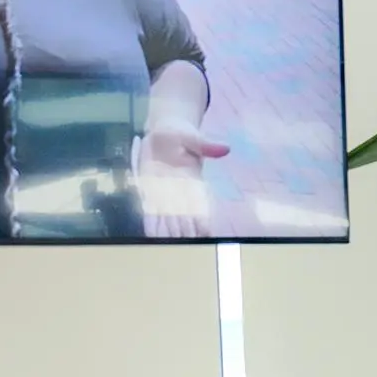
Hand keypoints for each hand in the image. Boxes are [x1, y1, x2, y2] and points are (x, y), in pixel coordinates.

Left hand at [142, 124, 232, 238]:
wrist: (163, 131)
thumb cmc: (179, 133)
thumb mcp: (193, 137)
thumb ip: (206, 145)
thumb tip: (225, 149)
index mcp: (193, 180)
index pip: (200, 204)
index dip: (203, 219)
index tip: (206, 232)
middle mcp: (180, 190)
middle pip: (184, 216)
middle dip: (185, 230)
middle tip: (184, 244)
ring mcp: (165, 192)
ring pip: (168, 217)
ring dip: (168, 231)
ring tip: (167, 246)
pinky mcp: (150, 190)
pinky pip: (151, 210)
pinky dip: (152, 223)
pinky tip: (151, 235)